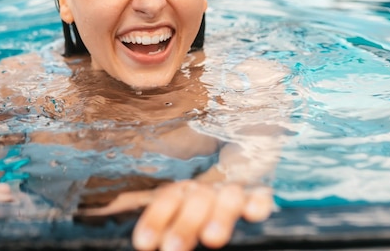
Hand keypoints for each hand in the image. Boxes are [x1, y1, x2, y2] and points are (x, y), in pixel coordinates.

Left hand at [78, 180, 272, 250]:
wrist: (243, 148)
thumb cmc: (201, 197)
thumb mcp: (178, 204)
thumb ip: (161, 217)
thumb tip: (129, 230)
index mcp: (184, 192)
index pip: (166, 200)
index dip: (155, 220)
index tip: (143, 243)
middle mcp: (207, 189)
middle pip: (195, 202)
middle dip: (184, 226)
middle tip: (172, 249)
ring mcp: (234, 189)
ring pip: (227, 197)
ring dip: (219, 216)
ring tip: (212, 239)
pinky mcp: (260, 191)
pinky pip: (260, 196)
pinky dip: (257, 203)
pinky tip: (252, 213)